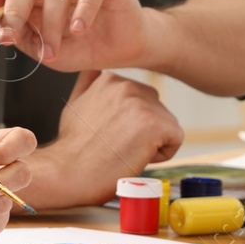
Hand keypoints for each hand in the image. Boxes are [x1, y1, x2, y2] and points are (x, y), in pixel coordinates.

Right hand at [23, 70, 183, 208]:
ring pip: (168, 124)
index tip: (110, 134)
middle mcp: (127, 85)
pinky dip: (162, 154)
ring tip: (125, 151)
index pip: (141, 99)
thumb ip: (90, 84)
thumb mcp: (76, 104)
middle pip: (157, 109)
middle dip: (145, 129)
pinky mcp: (155, 123)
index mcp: (110, 78)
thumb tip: (96, 72)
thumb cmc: (72, 147)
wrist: (69, 171)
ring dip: (153, 142)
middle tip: (118, 145)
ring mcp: (142, 103)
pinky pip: (175, 139)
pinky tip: (137, 157)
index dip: (130, 122)